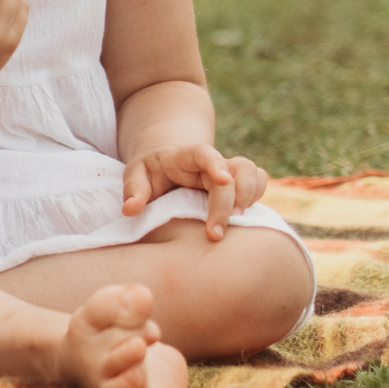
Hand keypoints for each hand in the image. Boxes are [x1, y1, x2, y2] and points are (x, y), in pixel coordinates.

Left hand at [120, 143, 268, 238]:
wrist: (168, 160)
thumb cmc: (152, 169)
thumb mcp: (136, 174)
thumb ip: (133, 190)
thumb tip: (130, 210)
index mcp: (187, 155)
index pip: (205, 153)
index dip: (216, 164)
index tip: (222, 179)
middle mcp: (213, 162)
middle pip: (234, 172)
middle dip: (228, 203)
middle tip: (215, 234)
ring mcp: (229, 171)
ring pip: (253, 174)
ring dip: (249, 198)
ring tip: (235, 224)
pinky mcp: (238, 184)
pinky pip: (258, 183)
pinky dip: (256, 198)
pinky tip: (242, 220)